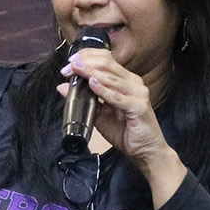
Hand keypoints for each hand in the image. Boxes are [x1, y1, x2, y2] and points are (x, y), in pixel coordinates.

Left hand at [60, 49, 185, 204]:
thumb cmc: (126, 132)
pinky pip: (118, 97)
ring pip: (111, 78)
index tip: (70, 62)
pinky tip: (92, 84)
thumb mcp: (99, 114)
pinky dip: (104, 90)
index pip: (107, 60)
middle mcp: (133, 83)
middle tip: (68, 67)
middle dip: (86, 63)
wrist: (146, 152)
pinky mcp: (138, 107)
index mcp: (126, 81)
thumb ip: (84, 99)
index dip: (87, 57)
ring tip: (76, 70)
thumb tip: (62, 87)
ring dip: (91, 73)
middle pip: (108, 65)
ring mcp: (138, 94)